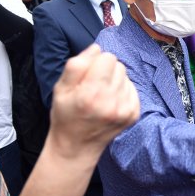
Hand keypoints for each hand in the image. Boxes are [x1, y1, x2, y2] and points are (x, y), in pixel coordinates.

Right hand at [47, 44, 139, 159]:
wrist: (77, 147)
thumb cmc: (66, 116)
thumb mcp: (60, 89)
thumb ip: (77, 65)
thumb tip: (97, 48)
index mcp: (91, 94)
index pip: (108, 58)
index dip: (96, 62)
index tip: (88, 75)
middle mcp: (111, 102)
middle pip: (119, 66)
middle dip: (106, 71)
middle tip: (93, 87)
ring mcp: (125, 110)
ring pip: (126, 77)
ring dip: (115, 82)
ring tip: (101, 96)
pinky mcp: (134, 114)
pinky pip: (132, 88)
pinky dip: (122, 91)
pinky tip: (110, 102)